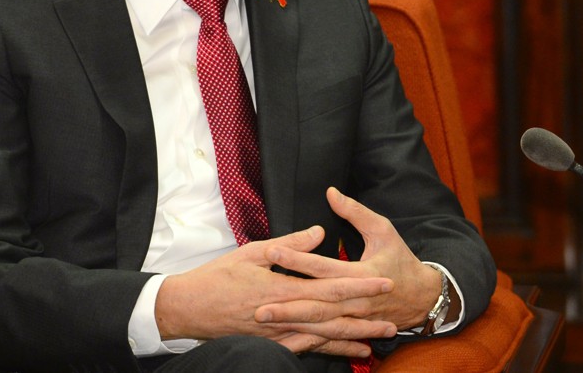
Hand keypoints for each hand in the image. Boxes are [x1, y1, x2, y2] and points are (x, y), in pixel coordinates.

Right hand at [154, 224, 396, 356]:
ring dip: (352, 338)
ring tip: (378, 340)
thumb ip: (290, 245)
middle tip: (394, 318)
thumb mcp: (252, 252)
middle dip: (365, 318)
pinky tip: (347, 352)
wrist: (188, 309)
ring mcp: (279, 333)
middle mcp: (285, 315)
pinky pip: (306, 348)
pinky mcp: (272, 342)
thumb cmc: (217, 277)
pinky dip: (329, 350)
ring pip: (323, 337)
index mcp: (283, 288)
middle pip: (333, 317)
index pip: (329, 287)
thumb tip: (320, 232)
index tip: (384, 281)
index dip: (359, 285)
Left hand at [256, 187, 446, 334]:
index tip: (272, 251)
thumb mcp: (383, 230)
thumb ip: (355, 212)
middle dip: (286, 304)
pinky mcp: (354, 329)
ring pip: (319, 324)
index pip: (324, 267)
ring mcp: (356, 319)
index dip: (297, 259)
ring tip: (264, 319)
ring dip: (292, 323)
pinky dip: (306, 338)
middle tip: (258, 304)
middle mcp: (358, 300)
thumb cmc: (401, 259)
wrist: (424, 298)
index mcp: (364, 274)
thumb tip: (330, 192)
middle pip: (317, 303)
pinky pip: (327, 336)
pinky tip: (285, 336)